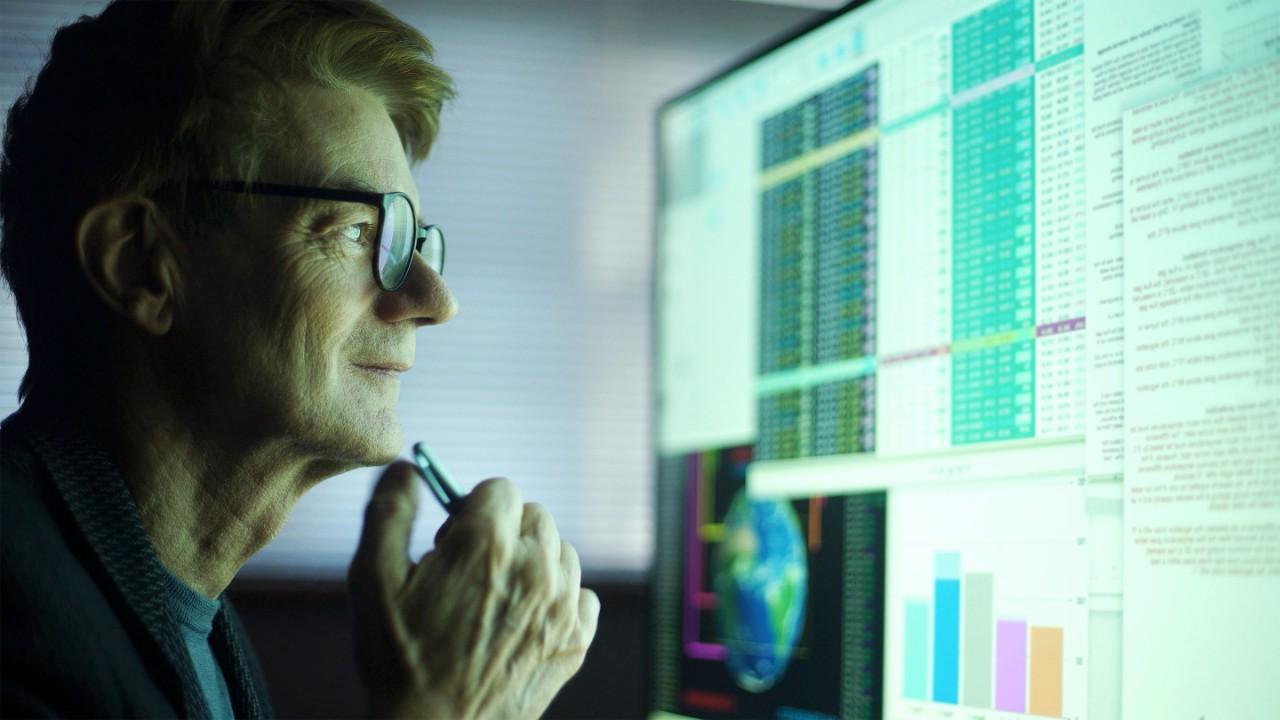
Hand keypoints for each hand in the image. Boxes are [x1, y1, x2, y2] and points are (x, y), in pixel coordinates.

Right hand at [349, 462, 600, 718]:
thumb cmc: (398, 658)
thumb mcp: (372, 579)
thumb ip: (389, 511)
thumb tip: (407, 467)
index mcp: (488, 543)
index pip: (500, 488)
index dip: (471, 511)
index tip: (451, 543)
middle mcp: (536, 566)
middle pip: (534, 515)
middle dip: (504, 532)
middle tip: (469, 572)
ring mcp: (563, 605)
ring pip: (560, 552)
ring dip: (533, 564)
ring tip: (495, 599)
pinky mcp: (576, 640)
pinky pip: (583, 594)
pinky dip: (559, 600)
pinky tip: (523, 622)